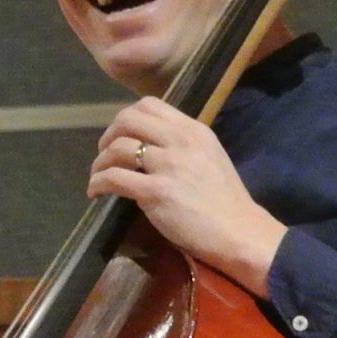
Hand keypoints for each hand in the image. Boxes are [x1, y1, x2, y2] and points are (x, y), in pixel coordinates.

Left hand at [90, 97, 287, 295]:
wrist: (239, 232)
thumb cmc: (226, 201)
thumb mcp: (209, 158)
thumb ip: (182, 146)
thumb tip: (150, 146)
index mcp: (193, 130)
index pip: (149, 105)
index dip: (127, 117)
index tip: (122, 135)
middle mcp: (180, 141)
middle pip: (128, 119)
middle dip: (109, 135)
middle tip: (105, 153)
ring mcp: (167, 166)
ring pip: (117, 147)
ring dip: (100, 162)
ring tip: (99, 175)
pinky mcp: (156, 192)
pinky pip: (114, 178)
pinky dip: (98, 183)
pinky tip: (96, 192)